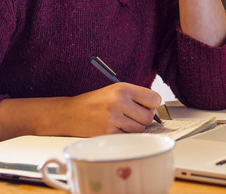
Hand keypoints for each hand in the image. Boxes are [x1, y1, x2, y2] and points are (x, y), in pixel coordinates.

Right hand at [0, 83, 161, 140]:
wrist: (69, 114)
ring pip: (140, 129)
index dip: (152, 104)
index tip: (147, 106)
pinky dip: (124, 136)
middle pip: (149, 116)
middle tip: (131, 116)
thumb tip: (156, 111)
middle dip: (143, 119)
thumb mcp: (114, 91)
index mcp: (122, 88)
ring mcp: (113, 118)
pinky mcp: (108, 133)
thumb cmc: (94, 102)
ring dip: (134, 129)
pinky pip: (128, 138)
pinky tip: (113, 129)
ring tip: (120, 122)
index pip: (154, 98)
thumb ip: (135, 97)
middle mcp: (119, 101)